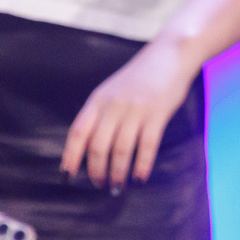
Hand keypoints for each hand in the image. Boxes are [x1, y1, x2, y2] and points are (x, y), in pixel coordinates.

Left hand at [61, 37, 197, 188]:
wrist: (171, 54)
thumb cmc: (139, 78)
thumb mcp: (112, 91)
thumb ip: (100, 114)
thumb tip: (88, 150)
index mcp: (99, 100)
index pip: (78, 132)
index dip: (71, 156)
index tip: (67, 177)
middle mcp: (114, 105)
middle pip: (98, 146)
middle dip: (97, 171)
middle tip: (101, 185)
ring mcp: (136, 109)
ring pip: (121, 150)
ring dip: (118, 173)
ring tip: (118, 186)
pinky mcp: (158, 113)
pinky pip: (146, 146)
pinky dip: (141, 166)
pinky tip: (140, 178)